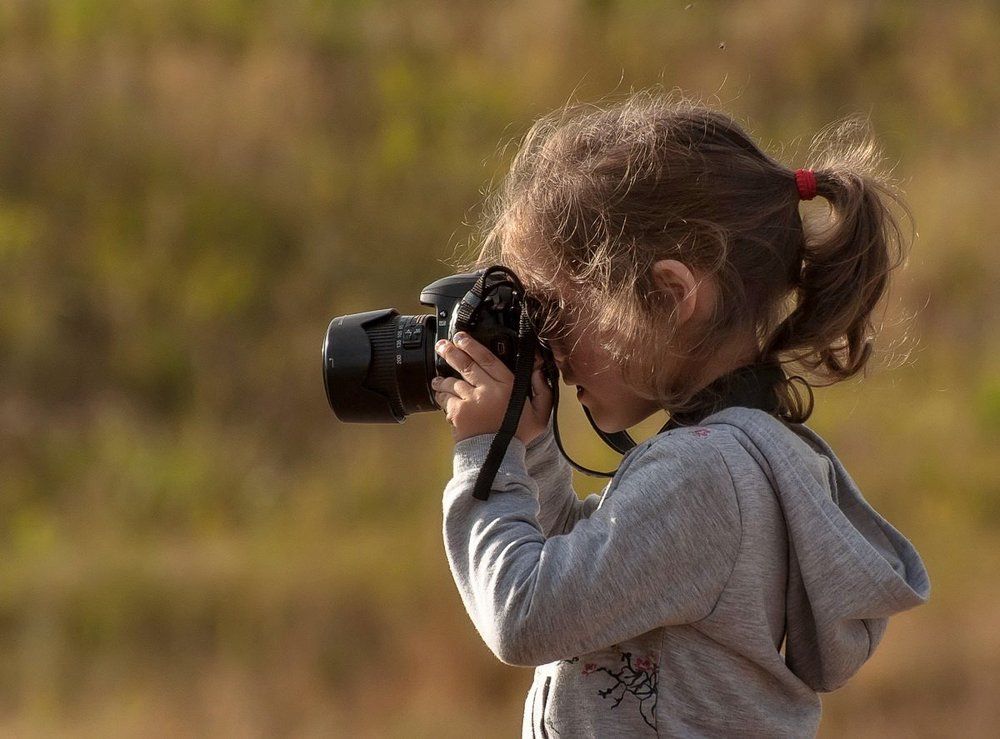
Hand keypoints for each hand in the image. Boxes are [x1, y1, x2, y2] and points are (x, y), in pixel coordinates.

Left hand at [432, 332, 552, 445]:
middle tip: (442, 345)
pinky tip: (440, 394)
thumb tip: (539, 372)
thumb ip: (543, 391)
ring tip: (438, 378)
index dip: (472, 345)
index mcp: (507, 386)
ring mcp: (471, 400)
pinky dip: (441, 395)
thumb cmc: (517, 436)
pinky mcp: (458, 412)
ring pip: (452, 381)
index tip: (462, 337)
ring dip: (443, 378)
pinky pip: (445, 398)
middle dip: (451, 351)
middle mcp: (487, 390)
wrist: (497, 458)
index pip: (487, 358)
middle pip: (465, 364)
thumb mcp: (540, 414)